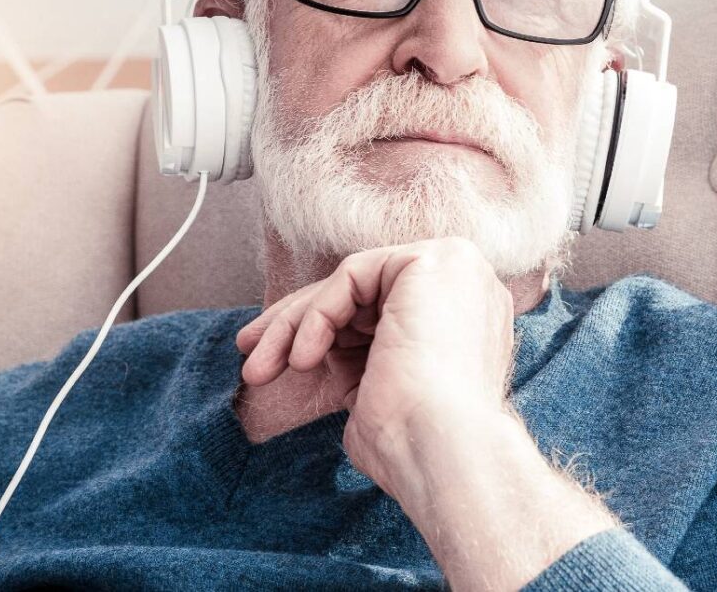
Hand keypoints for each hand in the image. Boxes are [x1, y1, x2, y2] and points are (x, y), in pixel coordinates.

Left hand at [234, 237, 518, 493]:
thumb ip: (359, 359)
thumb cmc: (411, 445)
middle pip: (362, 294)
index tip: (271, 360)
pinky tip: (303, 358)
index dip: (320, 330)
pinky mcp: (432, 261)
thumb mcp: (377, 391)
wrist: (441, 454)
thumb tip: (318, 351)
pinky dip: (318, 315)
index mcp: (462, 322)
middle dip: (296, 323)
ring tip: (259, 368)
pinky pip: (353, 276)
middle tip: (249, 350)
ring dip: (295, 324)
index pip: (378, 311)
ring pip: (351, 284)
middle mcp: (467, 287)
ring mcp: (456, 269)